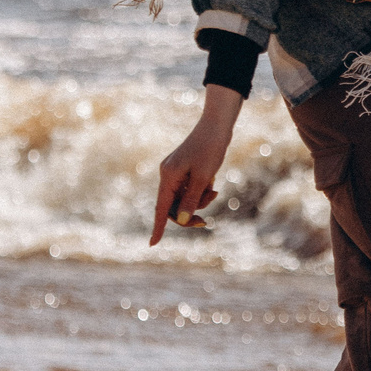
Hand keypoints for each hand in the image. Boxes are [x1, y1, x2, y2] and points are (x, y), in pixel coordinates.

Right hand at [151, 85, 243, 242]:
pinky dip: (200, 192)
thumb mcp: (203, 178)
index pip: (161, 208)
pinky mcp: (184, 169)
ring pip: (183, 198)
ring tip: (214, 191)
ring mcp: (175, 172)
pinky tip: (212, 184)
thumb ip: (191, 200)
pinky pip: (189, 189)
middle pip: (172, 206)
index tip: (153, 244)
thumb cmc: (211, 149)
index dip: (158, 227)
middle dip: (189, 212)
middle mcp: (168, 175)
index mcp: (168, 176)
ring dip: (198, 201)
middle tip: (205, 220)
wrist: (217, 125)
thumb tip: (180, 219)